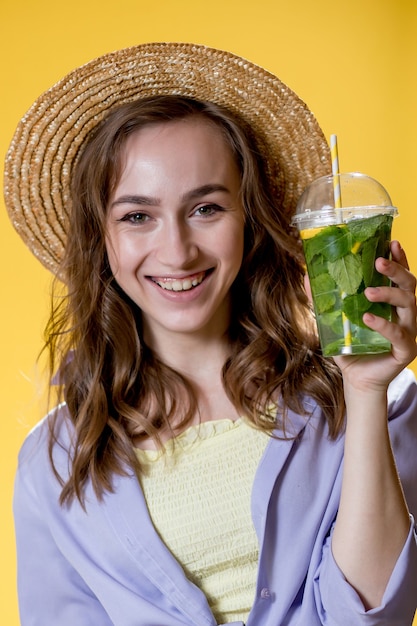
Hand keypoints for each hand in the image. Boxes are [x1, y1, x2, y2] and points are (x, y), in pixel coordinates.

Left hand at [333, 240, 416, 390]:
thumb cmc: (350, 346)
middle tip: (378, 262)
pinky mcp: (406, 349)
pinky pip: (399, 333)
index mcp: (391, 301)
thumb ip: (323, 299)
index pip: (400, 275)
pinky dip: (384, 325)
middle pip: (409, 284)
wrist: (355, 379)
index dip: (399, 258)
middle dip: (396, 270)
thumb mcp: (333, 320)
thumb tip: (306, 276)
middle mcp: (404, 313)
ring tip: (368, 293)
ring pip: (409, 304)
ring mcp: (408, 330)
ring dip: (389, 294)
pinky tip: (368, 318)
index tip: (390, 242)